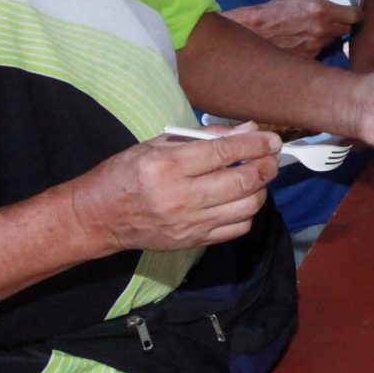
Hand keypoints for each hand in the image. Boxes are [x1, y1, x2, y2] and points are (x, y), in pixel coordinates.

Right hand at [67, 126, 281, 253]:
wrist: (101, 215)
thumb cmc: (128, 173)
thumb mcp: (158, 144)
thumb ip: (204, 137)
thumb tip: (248, 131)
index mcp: (168, 166)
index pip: (224, 152)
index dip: (255, 145)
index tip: (272, 140)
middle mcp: (181, 196)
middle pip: (242, 181)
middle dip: (265, 167)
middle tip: (272, 158)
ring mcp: (189, 223)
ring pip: (246, 207)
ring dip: (260, 190)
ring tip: (256, 177)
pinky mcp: (194, 241)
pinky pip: (237, 228)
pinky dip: (247, 212)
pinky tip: (241, 199)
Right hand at [222, 0, 356, 56]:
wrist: (258, 29)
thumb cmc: (279, 8)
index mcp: (323, 11)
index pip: (355, 15)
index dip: (355, 13)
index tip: (352, 12)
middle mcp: (323, 29)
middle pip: (347, 29)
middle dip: (342, 24)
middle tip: (332, 20)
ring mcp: (317, 45)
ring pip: (334, 40)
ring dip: (329, 35)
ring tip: (314, 29)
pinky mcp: (310, 57)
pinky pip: (321, 50)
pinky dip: (317, 45)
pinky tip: (306, 40)